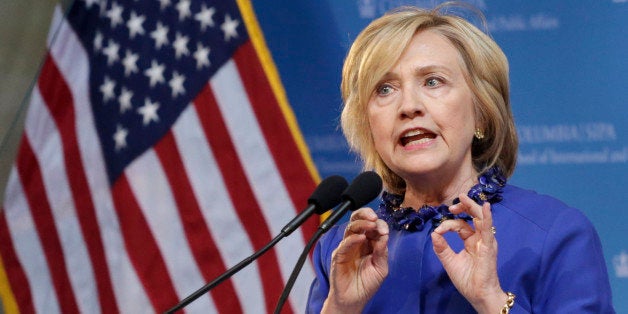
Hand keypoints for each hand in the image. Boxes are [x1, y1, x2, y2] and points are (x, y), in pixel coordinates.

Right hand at [322, 207, 388, 313]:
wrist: (354, 300)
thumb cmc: (367, 284)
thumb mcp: (381, 268)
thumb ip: (382, 252)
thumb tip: (384, 235)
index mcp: (368, 243)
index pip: (372, 226)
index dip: (379, 224)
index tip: (385, 230)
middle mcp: (357, 242)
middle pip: (358, 220)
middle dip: (366, 214)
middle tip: (374, 218)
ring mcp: (347, 247)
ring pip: (350, 228)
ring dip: (361, 224)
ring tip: (370, 225)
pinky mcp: (339, 256)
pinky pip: (344, 244)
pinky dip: (352, 239)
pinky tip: (361, 238)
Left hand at [431, 194, 507, 313]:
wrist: (478, 295)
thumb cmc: (467, 280)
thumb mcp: (449, 261)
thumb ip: (441, 247)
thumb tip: (434, 233)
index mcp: (471, 241)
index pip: (460, 225)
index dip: (448, 224)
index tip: (438, 231)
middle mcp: (479, 238)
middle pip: (473, 216)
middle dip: (463, 207)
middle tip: (452, 206)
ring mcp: (485, 241)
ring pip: (480, 218)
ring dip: (471, 206)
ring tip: (463, 197)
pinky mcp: (488, 246)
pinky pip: (488, 229)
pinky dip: (487, 218)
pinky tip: (486, 207)